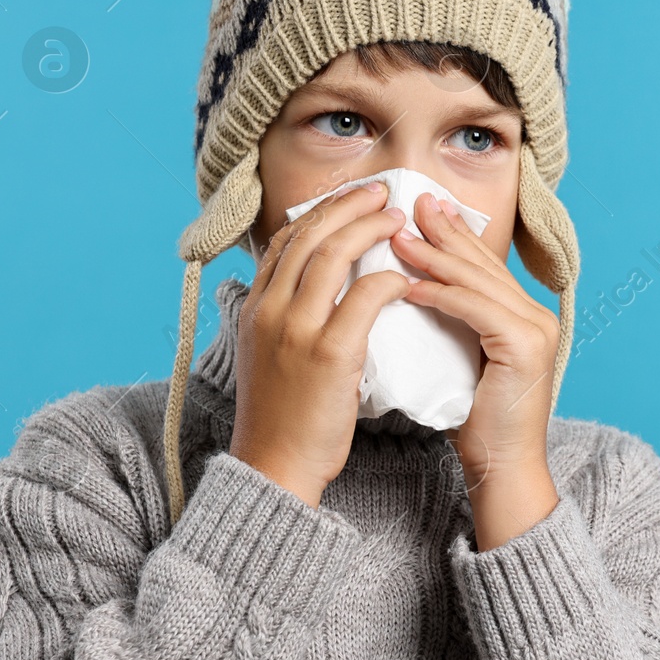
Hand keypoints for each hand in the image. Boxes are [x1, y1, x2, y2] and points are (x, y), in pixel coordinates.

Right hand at [229, 182, 412, 506]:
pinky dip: (387, 279)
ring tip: (399, 219)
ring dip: (369, 228)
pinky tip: (405, 278)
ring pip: (332, 255)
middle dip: (348, 205)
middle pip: (308, 235)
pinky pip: (363, 298)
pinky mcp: (328, 354)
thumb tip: (313, 289)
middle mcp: (268, 311)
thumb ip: (286, 317)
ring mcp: (295, 330)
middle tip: (382, 193)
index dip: (321, 212)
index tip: (351, 198)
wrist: (274, 466)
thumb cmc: (281, 416)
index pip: (285, 241)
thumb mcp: (268, 355)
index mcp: (254, 309)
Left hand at [391, 191, 560, 547]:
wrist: (501, 470)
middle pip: (482, 265)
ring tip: (399, 236)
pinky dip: (440, 294)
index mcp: (525, 317)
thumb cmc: (475, 423)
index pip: (484, 268)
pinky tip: (409, 286)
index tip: (420, 210)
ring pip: (477, 281)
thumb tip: (411, 288)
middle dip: (443, 233)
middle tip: (409, 203)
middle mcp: (538, 317)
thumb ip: (452, 323)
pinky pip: (475, 309)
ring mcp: (536, 329)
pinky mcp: (525, 346)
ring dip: (433, 257)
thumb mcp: (460, 360)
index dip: (452, 237)